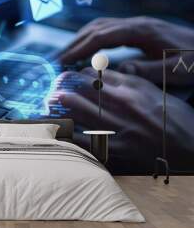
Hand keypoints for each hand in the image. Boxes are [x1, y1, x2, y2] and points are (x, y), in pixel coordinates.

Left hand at [53, 68, 193, 166]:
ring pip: (77, 110)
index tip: (70, 79)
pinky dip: (65, 133)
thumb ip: (129, 84)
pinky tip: (55, 129)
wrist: (189, 153)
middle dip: (62, 87)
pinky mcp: (114, 150)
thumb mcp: (156, 94)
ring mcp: (118, 127)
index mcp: (134, 88)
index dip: (77, 76)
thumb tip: (102, 74)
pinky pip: (81, 139)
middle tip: (52, 89)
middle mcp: (123, 105)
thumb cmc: (174, 122)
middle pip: (81, 88)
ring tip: (48, 104)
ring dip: (58, 106)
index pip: (94, 74)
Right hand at [61, 17, 193, 85]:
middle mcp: (135, 24)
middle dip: (74, 43)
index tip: (62, 60)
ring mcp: (135, 25)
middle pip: (96, 28)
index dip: (80, 47)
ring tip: (65, 57)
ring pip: (99, 27)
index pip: (102, 36)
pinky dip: (91, 40)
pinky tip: (86, 53)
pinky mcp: (137, 30)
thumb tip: (120, 71)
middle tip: (56, 60)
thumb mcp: (176, 70)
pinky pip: (107, 31)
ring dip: (80, 40)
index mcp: (141, 31)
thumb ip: (148, 70)